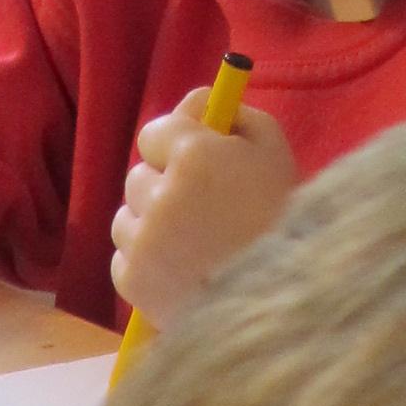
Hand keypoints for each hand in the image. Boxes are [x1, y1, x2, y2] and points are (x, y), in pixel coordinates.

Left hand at [111, 91, 296, 331]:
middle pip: (139, 176)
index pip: (155, 132)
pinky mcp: (132, 282)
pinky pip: (124, 257)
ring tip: (192, 245)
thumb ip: (233, 113)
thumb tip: (197, 103)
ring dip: (151, 224)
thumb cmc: (281, 219)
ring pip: (126, 217)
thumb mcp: (272, 150)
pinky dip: (147, 262)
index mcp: (193, 155)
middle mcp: (158, 194)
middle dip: (164, 187)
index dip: (175, 146)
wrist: (279, 303)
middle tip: (203, 210)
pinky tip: (181, 270)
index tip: (195, 160)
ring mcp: (141, 241)